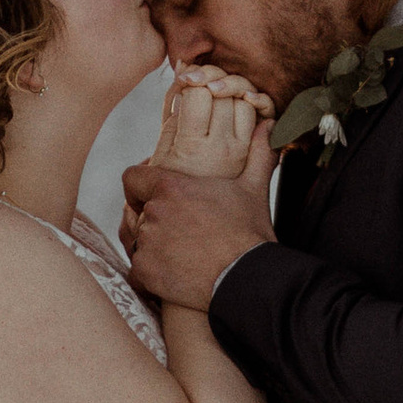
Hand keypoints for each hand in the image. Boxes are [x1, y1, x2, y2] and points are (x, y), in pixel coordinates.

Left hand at [121, 146, 275, 311]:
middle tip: (183, 232)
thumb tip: (270, 124)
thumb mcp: (254, 188)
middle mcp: (154, 212)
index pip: (132, 178)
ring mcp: (147, 243)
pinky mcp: (145, 272)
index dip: (140, 187)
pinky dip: (152, 273)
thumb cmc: (250, 232)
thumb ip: (257, 153)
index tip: (153, 196)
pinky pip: (138, 269)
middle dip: (156, 220)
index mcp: (171, 187)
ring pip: (139, 241)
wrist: (249, 279)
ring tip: (184, 254)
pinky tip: (176, 274)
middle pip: (139, 212)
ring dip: (155, 246)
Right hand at [153, 68, 271, 181]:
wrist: (199, 221)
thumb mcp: (162, 149)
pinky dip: (255, 102)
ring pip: (245, 100)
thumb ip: (172, 111)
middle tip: (200, 85)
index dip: (190, 81)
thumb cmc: (173, 181)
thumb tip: (184, 71)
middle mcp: (221, 148)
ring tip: (217, 95)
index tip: (184, 84)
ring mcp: (243, 151)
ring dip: (231, 90)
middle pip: (223, 92)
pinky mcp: (257, 155)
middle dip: (210, 80)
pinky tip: (242, 101)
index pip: (197, 93)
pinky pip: (263, 116)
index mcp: (190, 146)